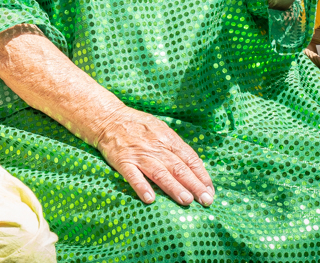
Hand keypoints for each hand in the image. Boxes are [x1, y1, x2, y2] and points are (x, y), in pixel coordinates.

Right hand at [92, 104, 213, 206]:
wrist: (109, 118)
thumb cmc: (138, 125)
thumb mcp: (160, 129)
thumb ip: (175, 146)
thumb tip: (195, 164)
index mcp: (168, 138)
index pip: (189, 158)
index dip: (201, 175)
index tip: (210, 190)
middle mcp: (156, 147)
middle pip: (178, 168)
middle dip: (194, 185)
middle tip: (206, 200)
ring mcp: (139, 155)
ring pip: (160, 173)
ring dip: (174, 188)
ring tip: (186, 201)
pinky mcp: (122, 161)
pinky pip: (133, 175)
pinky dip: (141, 187)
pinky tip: (149, 199)